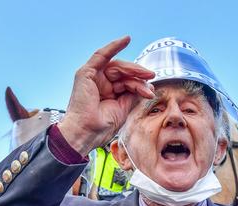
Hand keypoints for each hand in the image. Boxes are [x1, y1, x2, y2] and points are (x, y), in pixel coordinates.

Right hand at [58, 36, 155, 155]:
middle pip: (122, 72)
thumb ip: (132, 95)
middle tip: (151, 76)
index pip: (125, 82)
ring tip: (145, 75)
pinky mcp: (86, 73)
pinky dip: (113, 46)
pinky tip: (126, 40)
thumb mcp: (123, 108)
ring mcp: (92, 77)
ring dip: (132, 69)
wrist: (86, 133)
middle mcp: (99, 83)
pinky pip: (101, 55)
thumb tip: (147, 86)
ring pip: (116, 66)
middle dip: (138, 74)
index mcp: (107, 93)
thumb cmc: (100, 127)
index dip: (139, 84)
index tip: (150, 90)